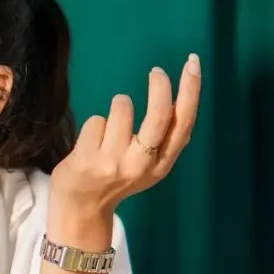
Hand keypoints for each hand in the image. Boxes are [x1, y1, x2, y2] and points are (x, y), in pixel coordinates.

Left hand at [50, 53, 202, 222]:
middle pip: (158, 115)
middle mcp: (140, 164)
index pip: (182, 123)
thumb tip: (178, 99)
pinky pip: (95, 121)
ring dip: (117, 108)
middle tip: (156, 71)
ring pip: (122, 109)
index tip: (192, 64)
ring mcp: (113, 162)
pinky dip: (94, 126)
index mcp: (160, 165)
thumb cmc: (115, 179)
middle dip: (160, 87)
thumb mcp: (147, 167)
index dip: (191, 91)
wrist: (80, 209)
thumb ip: (162, 141)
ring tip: (109, 128)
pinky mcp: (87, 158)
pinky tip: (90, 144)